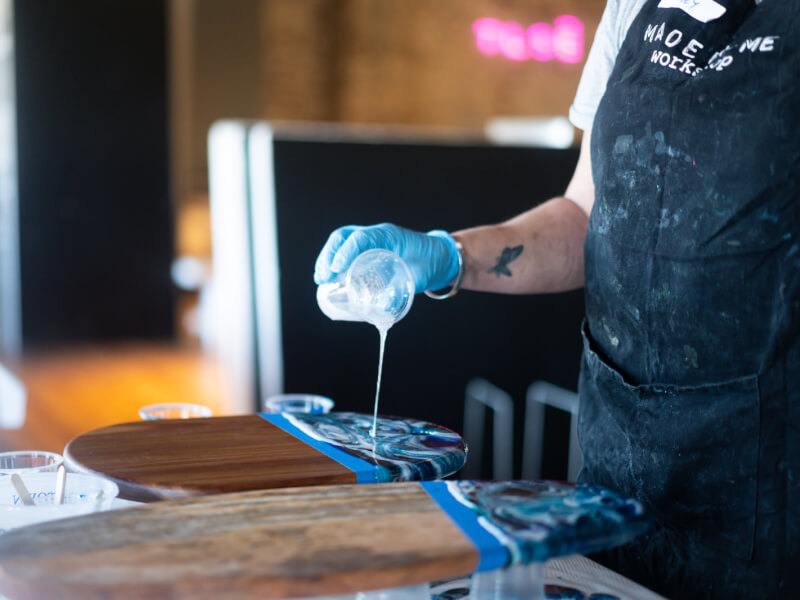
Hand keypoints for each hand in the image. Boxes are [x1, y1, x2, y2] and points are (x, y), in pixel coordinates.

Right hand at [314, 223, 458, 293]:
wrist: (440, 258)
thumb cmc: (431, 264)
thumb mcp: (419, 277)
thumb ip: (401, 290)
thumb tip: (381, 308)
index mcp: (389, 235)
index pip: (361, 237)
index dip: (346, 252)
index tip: (336, 269)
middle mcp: (376, 235)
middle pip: (344, 236)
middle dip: (329, 255)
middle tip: (322, 277)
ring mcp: (370, 241)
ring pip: (341, 241)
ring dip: (327, 258)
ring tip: (321, 278)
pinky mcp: (367, 251)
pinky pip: (345, 250)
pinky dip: (334, 262)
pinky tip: (328, 277)